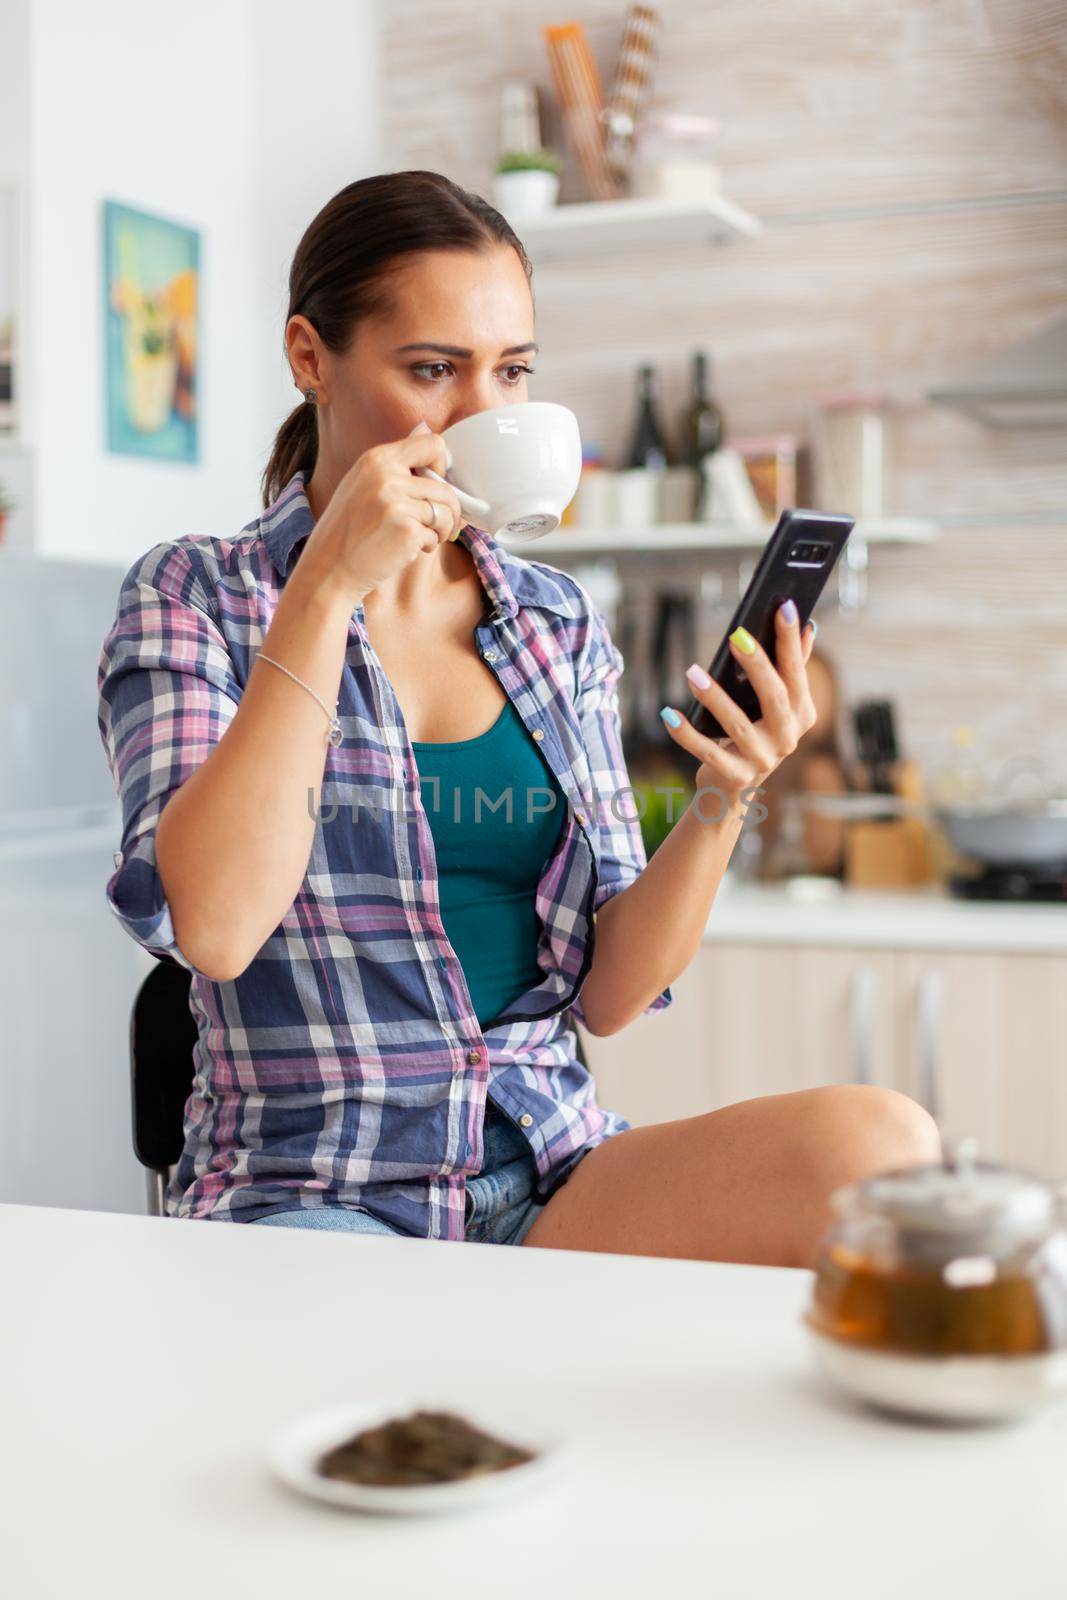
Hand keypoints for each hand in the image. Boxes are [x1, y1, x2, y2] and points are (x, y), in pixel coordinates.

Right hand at [301, 428, 463, 605]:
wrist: (328, 568)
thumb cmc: (348, 530)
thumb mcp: (362, 483)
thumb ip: (395, 463)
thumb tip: (425, 428)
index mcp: (377, 459)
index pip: (432, 443)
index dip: (442, 466)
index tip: (435, 485)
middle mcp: (386, 476)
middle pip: (445, 487)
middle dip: (449, 510)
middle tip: (439, 526)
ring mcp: (396, 503)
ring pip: (446, 511)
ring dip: (442, 529)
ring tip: (425, 538)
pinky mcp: (406, 530)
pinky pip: (435, 535)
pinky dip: (428, 545)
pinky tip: (409, 550)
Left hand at [660, 602, 817, 808]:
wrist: (730, 791)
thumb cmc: (753, 737)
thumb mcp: (774, 707)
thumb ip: (791, 670)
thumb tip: (809, 629)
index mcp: (801, 715)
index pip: (796, 673)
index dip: (792, 642)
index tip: (785, 607)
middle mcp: (787, 739)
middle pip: (774, 698)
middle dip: (758, 665)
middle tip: (736, 635)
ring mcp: (763, 761)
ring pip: (738, 726)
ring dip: (715, 697)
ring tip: (692, 672)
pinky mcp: (735, 778)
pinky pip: (708, 753)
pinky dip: (687, 734)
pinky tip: (668, 714)